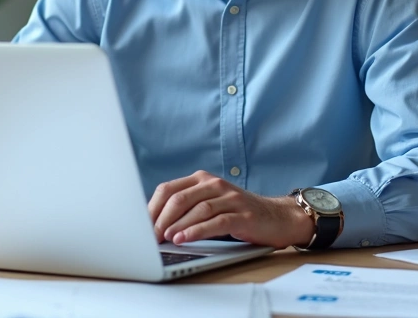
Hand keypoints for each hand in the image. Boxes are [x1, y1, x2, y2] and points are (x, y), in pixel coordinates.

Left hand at [148, 170, 314, 248]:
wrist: (277, 217)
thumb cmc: (238, 213)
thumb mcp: (210, 205)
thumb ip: (186, 208)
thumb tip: (154, 226)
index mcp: (202, 179)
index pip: (168, 189)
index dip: (152, 208)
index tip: (139, 226)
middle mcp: (215, 184)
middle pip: (180, 198)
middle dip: (161, 218)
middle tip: (149, 236)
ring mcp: (230, 198)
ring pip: (197, 209)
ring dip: (177, 225)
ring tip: (164, 239)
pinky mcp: (243, 214)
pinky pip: (216, 221)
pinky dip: (197, 230)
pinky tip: (184, 238)